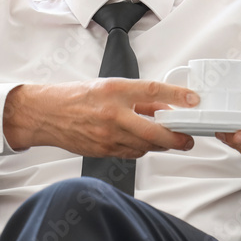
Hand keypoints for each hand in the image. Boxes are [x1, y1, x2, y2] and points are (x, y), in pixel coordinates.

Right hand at [3, 79, 198, 157]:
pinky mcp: (103, 150)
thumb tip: (164, 105)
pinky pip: (132, 153)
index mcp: (114, 90)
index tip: (194, 100)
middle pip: (154, 130)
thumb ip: (138, 97)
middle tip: (188, 138)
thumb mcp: (109, 86)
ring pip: (145, 146)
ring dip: (161, 144)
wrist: (46, 114)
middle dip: (176, 138)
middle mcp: (112, 113)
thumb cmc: (75, 97)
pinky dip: (142, 148)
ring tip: (169, 139)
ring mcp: (107, 135)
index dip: (178, 96)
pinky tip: (144, 143)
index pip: (153, 90)